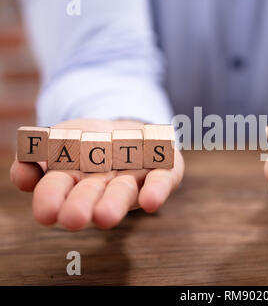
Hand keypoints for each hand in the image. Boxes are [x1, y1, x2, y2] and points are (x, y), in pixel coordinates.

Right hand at [10, 119, 183, 230]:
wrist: (129, 131)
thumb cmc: (90, 141)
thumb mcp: (59, 138)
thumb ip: (39, 151)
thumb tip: (21, 171)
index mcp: (74, 179)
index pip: (57, 189)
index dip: (50, 199)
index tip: (45, 213)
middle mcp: (104, 185)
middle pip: (92, 195)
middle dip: (82, 205)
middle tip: (74, 219)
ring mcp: (134, 179)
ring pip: (124, 192)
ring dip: (114, 202)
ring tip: (104, 216)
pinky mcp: (163, 171)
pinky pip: (161, 180)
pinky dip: (156, 190)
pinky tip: (150, 201)